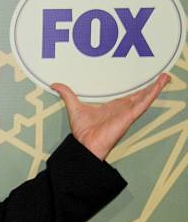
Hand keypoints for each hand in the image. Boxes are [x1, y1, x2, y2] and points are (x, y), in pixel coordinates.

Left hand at [51, 73, 170, 160]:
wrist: (86, 144)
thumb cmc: (83, 132)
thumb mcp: (74, 107)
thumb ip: (67, 94)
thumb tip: (56, 85)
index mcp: (113, 109)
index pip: (128, 97)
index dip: (137, 90)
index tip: (144, 81)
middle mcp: (122, 110)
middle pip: (140, 96)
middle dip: (150, 87)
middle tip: (161, 77)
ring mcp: (127, 113)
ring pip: (145, 98)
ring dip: (155, 88)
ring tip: (165, 77)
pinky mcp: (129, 116)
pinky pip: (144, 103)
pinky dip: (152, 94)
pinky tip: (159, 85)